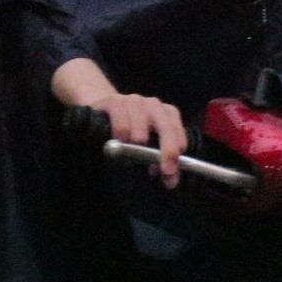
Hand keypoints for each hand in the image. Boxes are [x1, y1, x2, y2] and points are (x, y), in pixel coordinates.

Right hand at [51, 57, 187, 186]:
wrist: (104, 110)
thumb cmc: (131, 130)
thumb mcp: (149, 144)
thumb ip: (162, 160)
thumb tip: (171, 180)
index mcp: (167, 113)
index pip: (178, 133)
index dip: (176, 154)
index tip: (170, 173)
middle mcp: (154, 105)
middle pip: (166, 129)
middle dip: (167, 152)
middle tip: (165, 171)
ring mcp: (135, 101)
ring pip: (141, 131)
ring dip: (137, 147)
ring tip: (130, 154)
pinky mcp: (115, 102)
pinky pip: (121, 126)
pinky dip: (121, 138)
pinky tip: (118, 143)